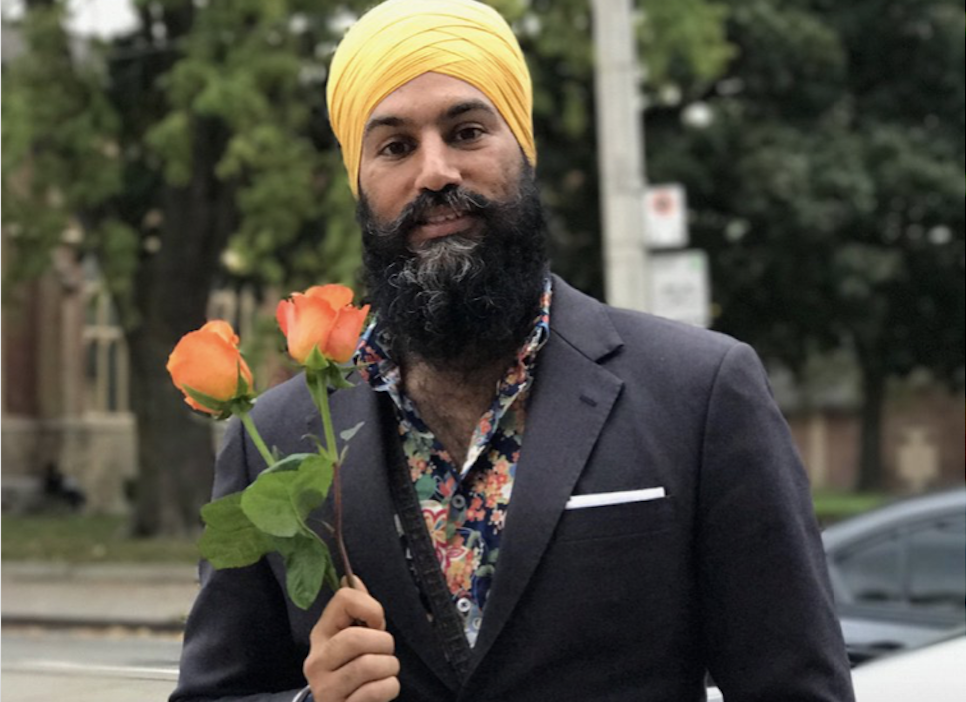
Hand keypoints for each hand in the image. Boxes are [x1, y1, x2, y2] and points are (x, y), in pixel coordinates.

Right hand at [303, 576, 400, 701]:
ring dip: (389, 668)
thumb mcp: (351, 639)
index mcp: (321, 635)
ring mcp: (325, 688)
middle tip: (384, 652)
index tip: (376, 623)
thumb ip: (356, 610)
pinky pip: (375, 691)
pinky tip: (382, 690)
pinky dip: (389, 688)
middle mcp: (317, 661)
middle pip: (357, 637)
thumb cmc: (352, 672)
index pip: (344, 600)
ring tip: (385, 672)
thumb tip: (352, 578)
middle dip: (384, 643)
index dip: (371, 608)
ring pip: (369, 665)